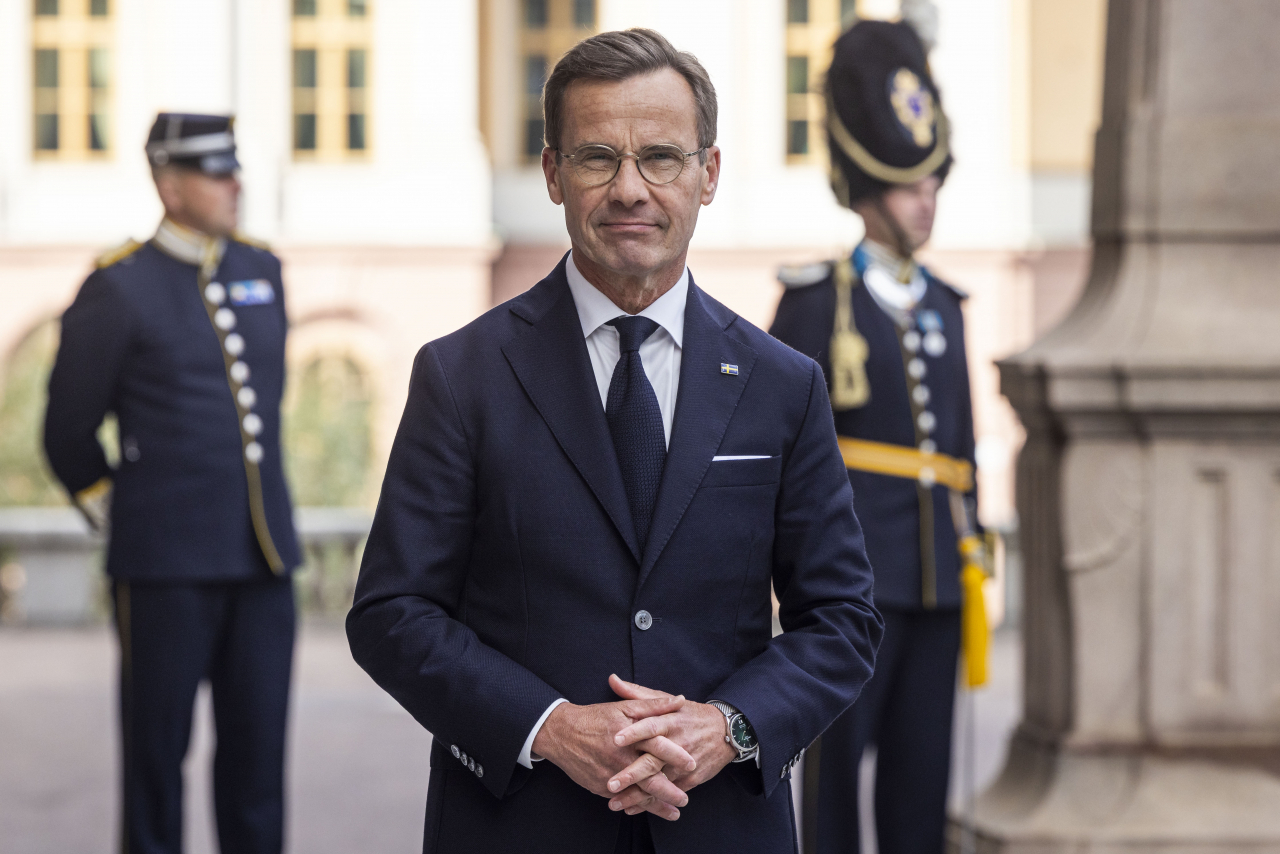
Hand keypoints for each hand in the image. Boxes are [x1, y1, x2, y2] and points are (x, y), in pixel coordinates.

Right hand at [531, 693, 696, 820]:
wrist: (562, 732)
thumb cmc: (596, 717)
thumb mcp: (624, 706)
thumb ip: (654, 705)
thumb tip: (680, 700)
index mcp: (630, 734)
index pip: (658, 746)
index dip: (676, 755)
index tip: (692, 764)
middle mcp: (622, 756)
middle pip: (650, 776)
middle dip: (670, 790)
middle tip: (685, 799)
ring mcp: (611, 774)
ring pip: (638, 793)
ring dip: (657, 804)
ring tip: (674, 812)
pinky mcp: (601, 786)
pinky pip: (623, 799)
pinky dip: (638, 806)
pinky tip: (650, 811)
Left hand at [606, 675, 737, 811]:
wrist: (728, 731)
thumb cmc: (690, 714)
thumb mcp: (668, 700)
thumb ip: (638, 694)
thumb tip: (613, 680)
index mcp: (671, 721)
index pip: (651, 725)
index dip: (633, 732)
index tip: (615, 739)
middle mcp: (677, 743)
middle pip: (653, 760)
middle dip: (632, 774)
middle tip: (611, 784)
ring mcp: (684, 763)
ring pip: (659, 782)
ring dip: (637, 795)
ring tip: (614, 803)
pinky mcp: (691, 779)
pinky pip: (669, 793)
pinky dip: (651, 802)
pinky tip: (632, 808)